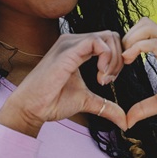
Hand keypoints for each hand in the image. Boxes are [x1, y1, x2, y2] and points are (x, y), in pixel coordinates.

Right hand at [0, 30, 127, 134]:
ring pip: (107, 37)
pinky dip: (106, 57)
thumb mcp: (87, 101)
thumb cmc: (53, 101)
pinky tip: (100, 75)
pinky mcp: (67, 50)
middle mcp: (73, 41)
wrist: (32, 107)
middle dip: (119, 58)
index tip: (110, 80)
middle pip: (112, 36)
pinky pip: (96, 42)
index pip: (109, 41)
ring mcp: (70, 44)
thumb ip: (106, 106)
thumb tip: (125, 121)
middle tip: (108, 80)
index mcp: (78, 48)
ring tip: (104, 79)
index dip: (117, 59)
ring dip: (114, 59)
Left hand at [120, 17, 156, 127]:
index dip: (129, 42)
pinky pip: (153, 43)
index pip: (144, 32)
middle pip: (144, 23)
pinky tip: (130, 61)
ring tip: (125, 60)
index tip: (121, 62)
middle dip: (127, 37)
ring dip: (130, 40)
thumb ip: (144, 108)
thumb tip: (127, 120)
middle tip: (121, 59)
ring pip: (147, 27)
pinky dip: (136, 48)